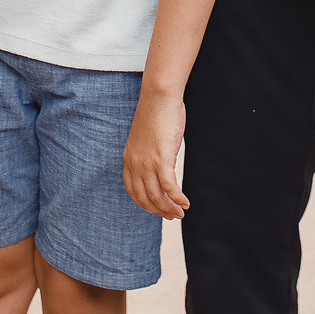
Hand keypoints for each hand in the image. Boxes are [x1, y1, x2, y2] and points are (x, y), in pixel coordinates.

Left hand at [123, 88, 188, 218]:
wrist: (159, 97)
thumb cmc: (156, 113)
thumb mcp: (145, 137)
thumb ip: (147, 152)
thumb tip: (157, 160)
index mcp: (129, 159)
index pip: (133, 191)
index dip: (145, 204)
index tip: (157, 208)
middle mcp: (135, 164)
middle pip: (145, 197)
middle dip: (159, 210)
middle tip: (172, 216)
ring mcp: (147, 163)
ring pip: (157, 196)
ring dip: (169, 208)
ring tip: (181, 213)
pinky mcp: (162, 159)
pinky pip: (169, 187)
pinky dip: (177, 198)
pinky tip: (185, 203)